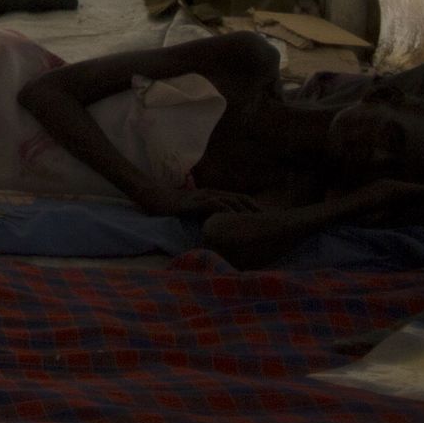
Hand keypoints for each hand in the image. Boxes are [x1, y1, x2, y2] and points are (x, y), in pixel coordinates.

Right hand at [139, 182, 261, 219]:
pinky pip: (216, 204)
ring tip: (259, 221)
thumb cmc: (171, 206)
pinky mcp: (196, 201)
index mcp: (212, 195)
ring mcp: (204, 196)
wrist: (152, 197)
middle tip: (271, 221)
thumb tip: (219, 229)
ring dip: (246, 210)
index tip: (266, 219)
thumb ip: (206, 215)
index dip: (253, 207)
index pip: (239, 199)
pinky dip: (228, 211)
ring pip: (232, 200)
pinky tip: (236, 218)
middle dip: (256, 209)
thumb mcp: (193, 210)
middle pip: (240, 198)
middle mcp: (211, 193)